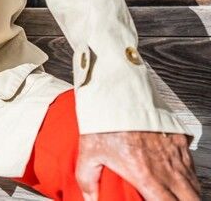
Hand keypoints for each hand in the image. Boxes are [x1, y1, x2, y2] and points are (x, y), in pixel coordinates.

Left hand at [76, 131, 200, 199]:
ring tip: (173, 195)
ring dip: (186, 193)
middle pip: (190, 200)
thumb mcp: (89, 152)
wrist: (117, 92)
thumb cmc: (105, 120)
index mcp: (146, 176)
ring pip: (193, 185)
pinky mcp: (178, 139)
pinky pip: (191, 166)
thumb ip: (88, 179)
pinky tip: (175, 177)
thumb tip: (90, 196)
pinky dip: (187, 176)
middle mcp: (166, 167)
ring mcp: (175, 153)